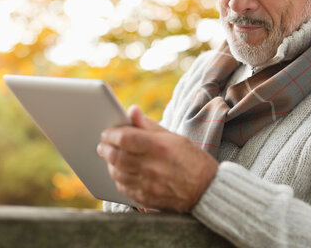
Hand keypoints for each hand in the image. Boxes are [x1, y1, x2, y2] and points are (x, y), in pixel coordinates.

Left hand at [97, 105, 218, 212]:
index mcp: (160, 147)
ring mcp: (148, 185)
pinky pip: (124, 188)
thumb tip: (132, 111)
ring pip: (117, 173)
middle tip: (103, 144)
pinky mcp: (146, 199)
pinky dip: (118, 179)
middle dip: (106, 148)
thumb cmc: (192, 160)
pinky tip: (120, 172)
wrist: (207, 190)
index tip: (107, 132)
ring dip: (110, 163)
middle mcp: (152, 166)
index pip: (125, 138)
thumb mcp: (175, 138)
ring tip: (110, 157)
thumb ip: (149, 126)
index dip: (112, 134)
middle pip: (117, 156)